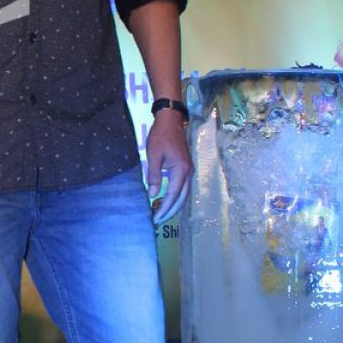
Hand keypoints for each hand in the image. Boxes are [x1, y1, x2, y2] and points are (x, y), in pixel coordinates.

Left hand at [146, 109, 192, 225]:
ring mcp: (189, 171)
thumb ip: (154, 176)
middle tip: (158, 220)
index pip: (173, 195)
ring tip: (161, 214)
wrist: (171, 121)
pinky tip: (166, 202)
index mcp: (181, 170)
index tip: (156, 217)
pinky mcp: (186, 168)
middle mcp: (188, 173)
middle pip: (181, 198)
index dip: (165, 208)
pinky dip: (176, 197)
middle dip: (170, 211)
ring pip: (183, 194)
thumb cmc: (160, 136)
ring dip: (173, 205)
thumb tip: (153, 195)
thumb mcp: (153, 156)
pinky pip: (182, 188)